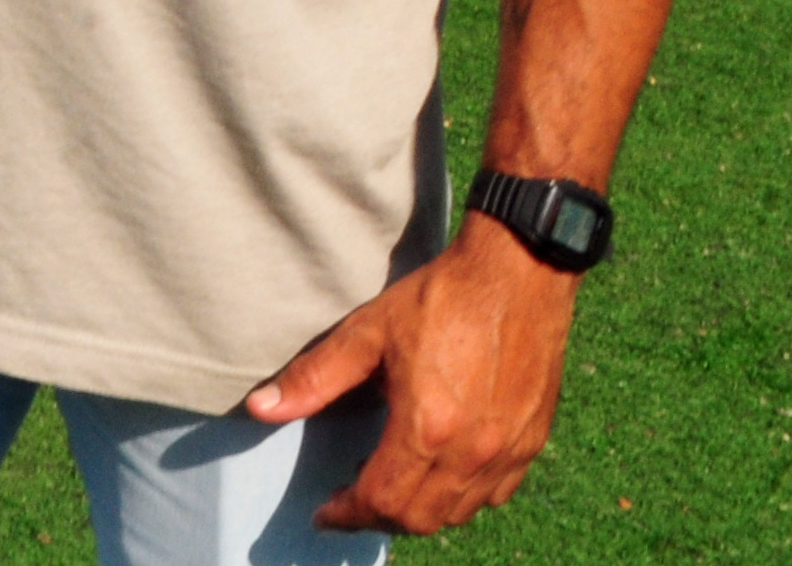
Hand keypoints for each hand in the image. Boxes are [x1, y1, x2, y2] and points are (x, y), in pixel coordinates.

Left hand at [246, 216, 580, 535]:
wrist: (516, 274)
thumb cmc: (440, 298)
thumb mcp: (367, 332)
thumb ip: (314, 377)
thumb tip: (260, 408)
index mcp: (428, 427)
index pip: (381, 499)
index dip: (347, 513)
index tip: (325, 512)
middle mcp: (473, 452)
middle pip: (420, 517)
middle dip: (378, 517)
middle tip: (351, 498)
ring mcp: (508, 450)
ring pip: (458, 512)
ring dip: (419, 510)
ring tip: (390, 483)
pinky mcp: (531, 440)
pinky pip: (494, 494)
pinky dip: (461, 496)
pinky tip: (440, 470)